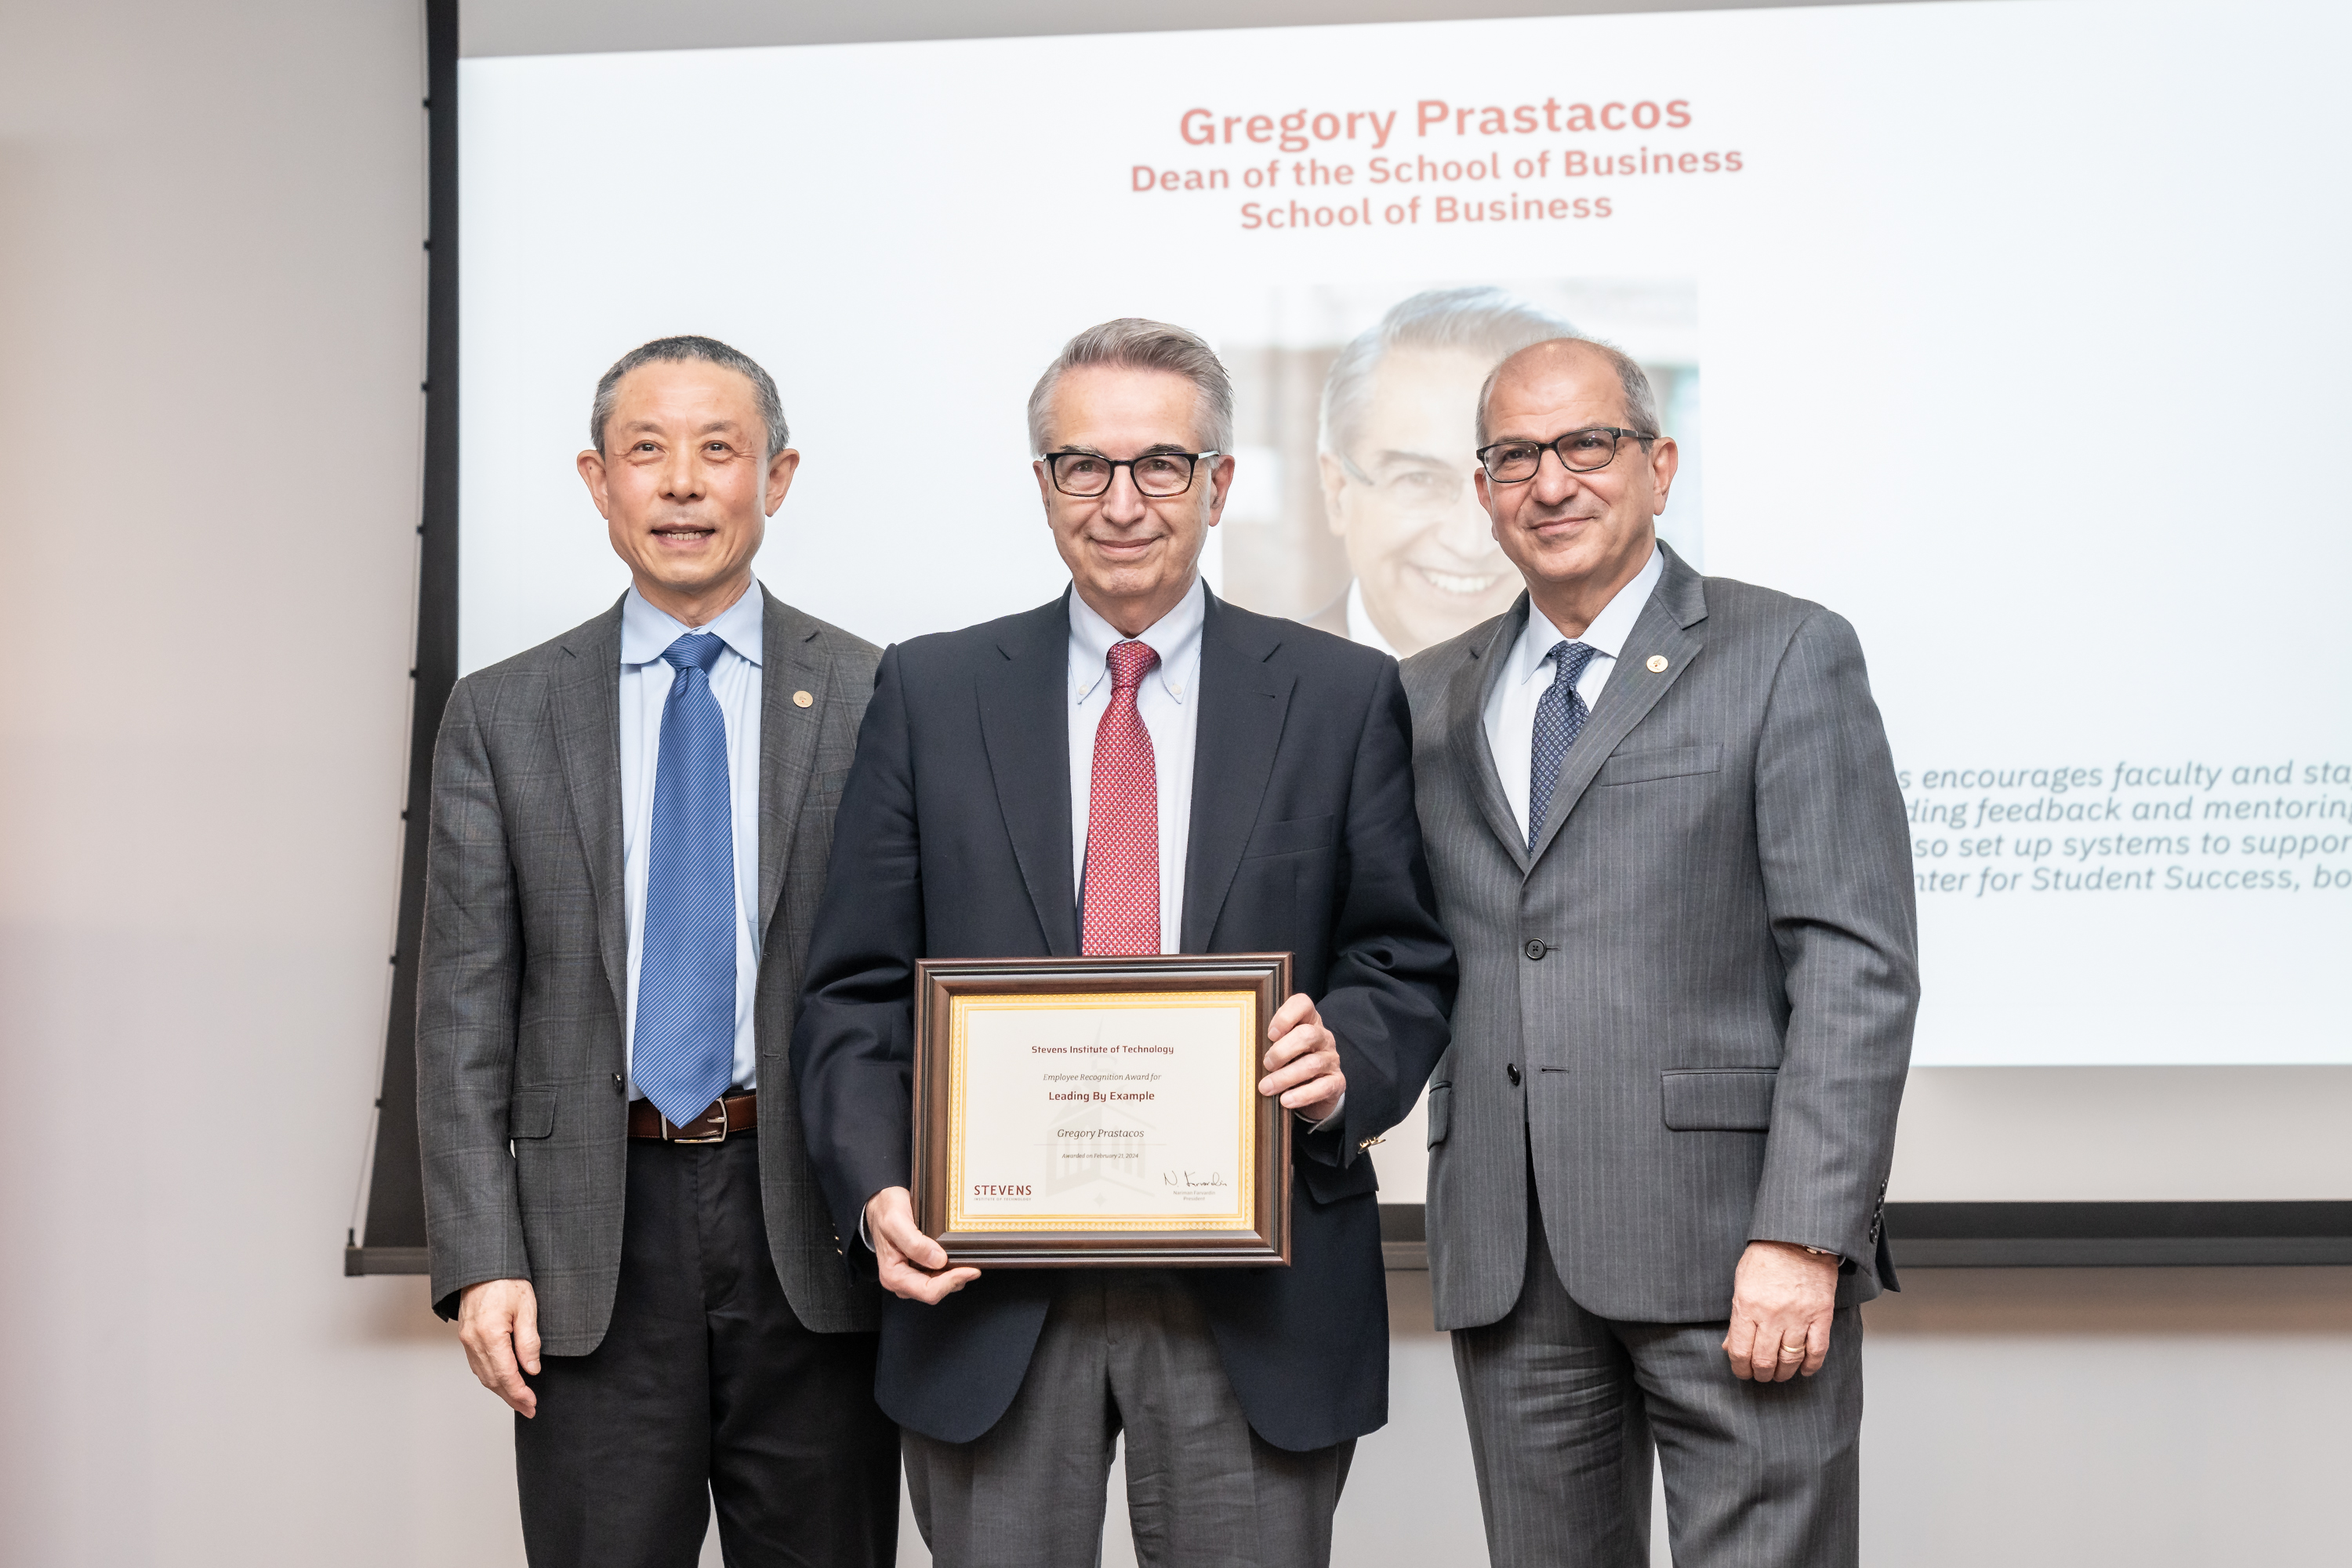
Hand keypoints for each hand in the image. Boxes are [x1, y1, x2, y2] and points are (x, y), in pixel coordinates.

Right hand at [457, 1278, 541, 1416]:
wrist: (483, 1265)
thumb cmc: (507, 1280)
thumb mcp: (527, 1307)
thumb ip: (528, 1341)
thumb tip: (531, 1369)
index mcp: (490, 1335)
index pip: (506, 1375)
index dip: (520, 1393)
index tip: (532, 1403)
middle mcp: (473, 1341)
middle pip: (492, 1380)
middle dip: (511, 1398)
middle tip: (529, 1409)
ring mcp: (466, 1340)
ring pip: (483, 1375)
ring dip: (500, 1391)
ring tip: (518, 1400)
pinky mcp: (466, 1337)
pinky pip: (477, 1365)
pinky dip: (490, 1377)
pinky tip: (502, 1382)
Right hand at [865, 1186, 980, 1303]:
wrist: (881, 1204)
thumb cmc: (885, 1211)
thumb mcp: (895, 1221)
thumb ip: (914, 1243)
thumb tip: (938, 1260)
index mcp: (893, 1275)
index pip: (928, 1290)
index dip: (951, 1282)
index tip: (970, 1270)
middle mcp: (901, 1281)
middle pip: (936, 1291)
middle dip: (956, 1280)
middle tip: (974, 1264)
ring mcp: (911, 1276)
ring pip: (940, 1286)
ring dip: (955, 1275)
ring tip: (967, 1260)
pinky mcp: (919, 1269)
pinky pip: (939, 1276)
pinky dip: (951, 1269)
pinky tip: (957, 1257)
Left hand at [1260, 993, 1344, 1123]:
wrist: (1314, 1092)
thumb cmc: (1289, 1063)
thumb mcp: (1279, 1048)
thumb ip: (1267, 1043)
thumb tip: (1242, 1050)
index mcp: (1307, 1021)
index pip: (1303, 1005)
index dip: (1286, 1016)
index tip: (1270, 1034)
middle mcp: (1322, 1037)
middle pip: (1307, 1035)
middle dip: (1282, 1051)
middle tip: (1266, 1064)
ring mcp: (1331, 1059)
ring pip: (1312, 1063)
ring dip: (1286, 1076)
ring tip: (1266, 1088)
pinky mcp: (1336, 1082)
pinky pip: (1323, 1087)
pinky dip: (1302, 1095)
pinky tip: (1286, 1101)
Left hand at [1723, 1241, 1838, 1381]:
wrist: (1798, 1237)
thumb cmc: (1766, 1257)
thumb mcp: (1741, 1283)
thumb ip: (1736, 1317)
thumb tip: (1730, 1345)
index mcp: (1747, 1306)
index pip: (1740, 1350)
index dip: (1740, 1368)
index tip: (1742, 1372)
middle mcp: (1772, 1315)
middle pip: (1764, 1360)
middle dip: (1761, 1374)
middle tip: (1761, 1376)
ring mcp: (1798, 1317)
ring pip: (1790, 1359)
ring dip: (1783, 1373)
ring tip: (1779, 1374)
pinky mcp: (1821, 1315)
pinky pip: (1817, 1350)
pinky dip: (1811, 1365)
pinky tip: (1805, 1370)